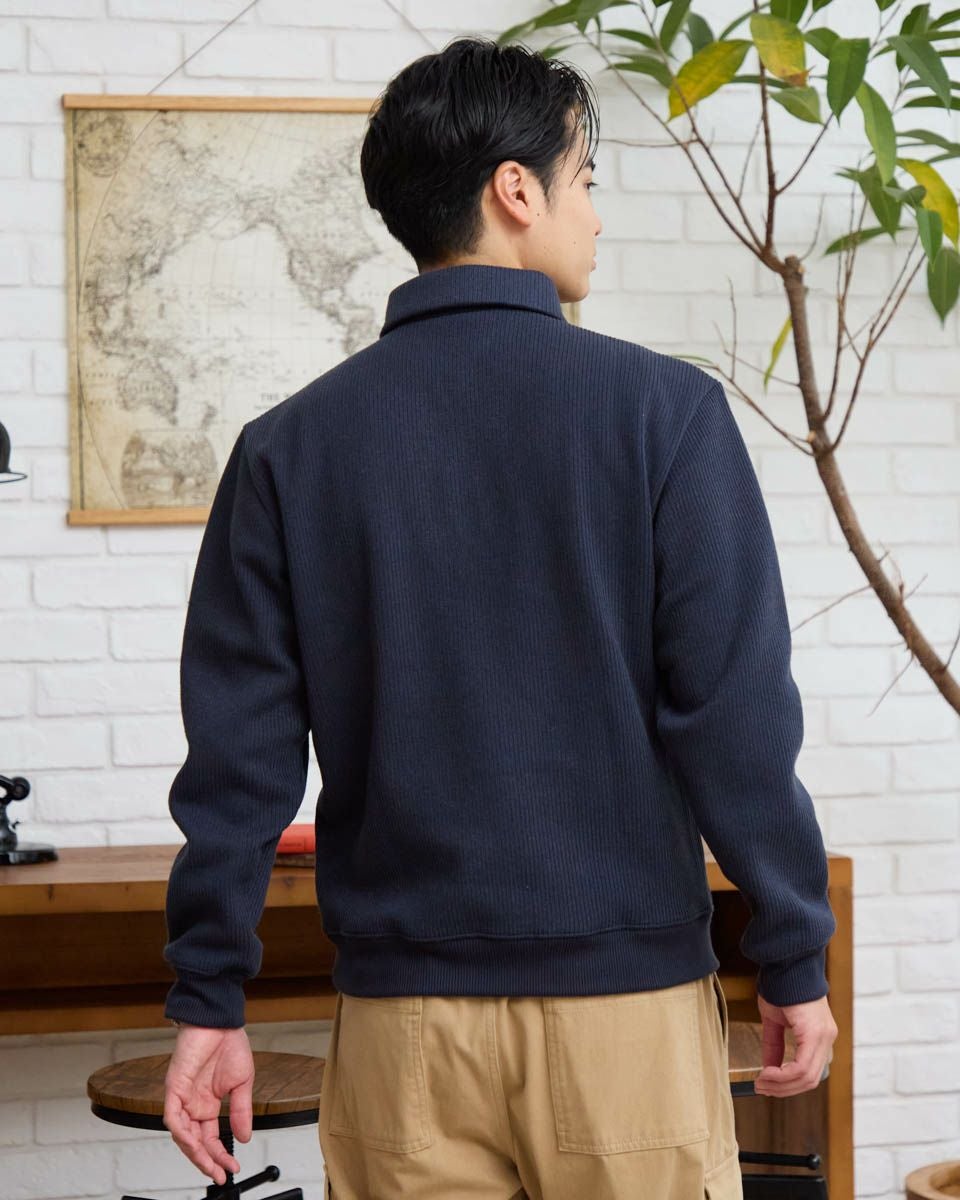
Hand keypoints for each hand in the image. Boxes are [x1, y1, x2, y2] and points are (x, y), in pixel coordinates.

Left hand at [163, 1024, 254, 1186]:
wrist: (220, 1020)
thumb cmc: (228, 1044)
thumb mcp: (242, 1083)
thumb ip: (241, 1112)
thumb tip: (245, 1138)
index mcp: (208, 1104)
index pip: (210, 1138)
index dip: (220, 1155)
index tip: (232, 1168)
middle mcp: (192, 1104)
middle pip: (195, 1142)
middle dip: (207, 1161)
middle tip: (219, 1174)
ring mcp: (181, 1097)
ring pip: (182, 1135)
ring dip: (195, 1152)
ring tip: (210, 1165)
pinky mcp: (174, 1087)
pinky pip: (172, 1117)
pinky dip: (181, 1133)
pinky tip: (194, 1144)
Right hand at [753, 992, 837, 1097]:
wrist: (785, 963)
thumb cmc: (780, 986)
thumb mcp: (775, 1020)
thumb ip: (774, 1044)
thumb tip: (768, 1067)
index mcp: (820, 1036)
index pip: (809, 1072)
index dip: (787, 1084)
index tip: (766, 1084)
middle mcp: (827, 1038)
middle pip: (810, 1080)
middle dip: (783, 1089)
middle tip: (762, 1088)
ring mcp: (824, 1036)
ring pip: (807, 1077)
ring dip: (782, 1085)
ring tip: (762, 1082)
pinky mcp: (816, 1033)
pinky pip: (802, 1066)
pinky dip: (783, 1074)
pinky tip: (768, 1073)